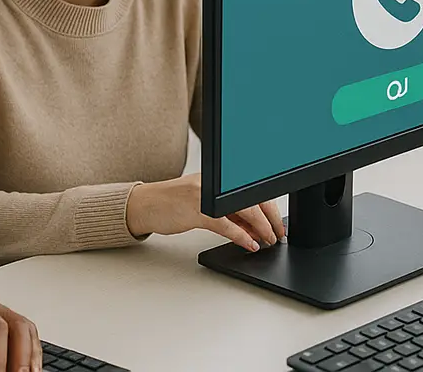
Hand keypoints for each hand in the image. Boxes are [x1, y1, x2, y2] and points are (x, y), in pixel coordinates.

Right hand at [126, 173, 285, 252]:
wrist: (145, 205)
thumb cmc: (172, 204)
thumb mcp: (203, 203)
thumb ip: (227, 212)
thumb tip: (254, 228)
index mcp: (217, 179)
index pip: (250, 190)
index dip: (268, 207)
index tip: (277, 222)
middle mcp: (213, 184)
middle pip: (251, 199)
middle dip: (269, 218)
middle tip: (277, 233)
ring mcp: (205, 196)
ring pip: (243, 211)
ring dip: (260, 228)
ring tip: (268, 240)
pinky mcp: (196, 212)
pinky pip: (226, 225)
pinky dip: (241, 236)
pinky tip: (250, 244)